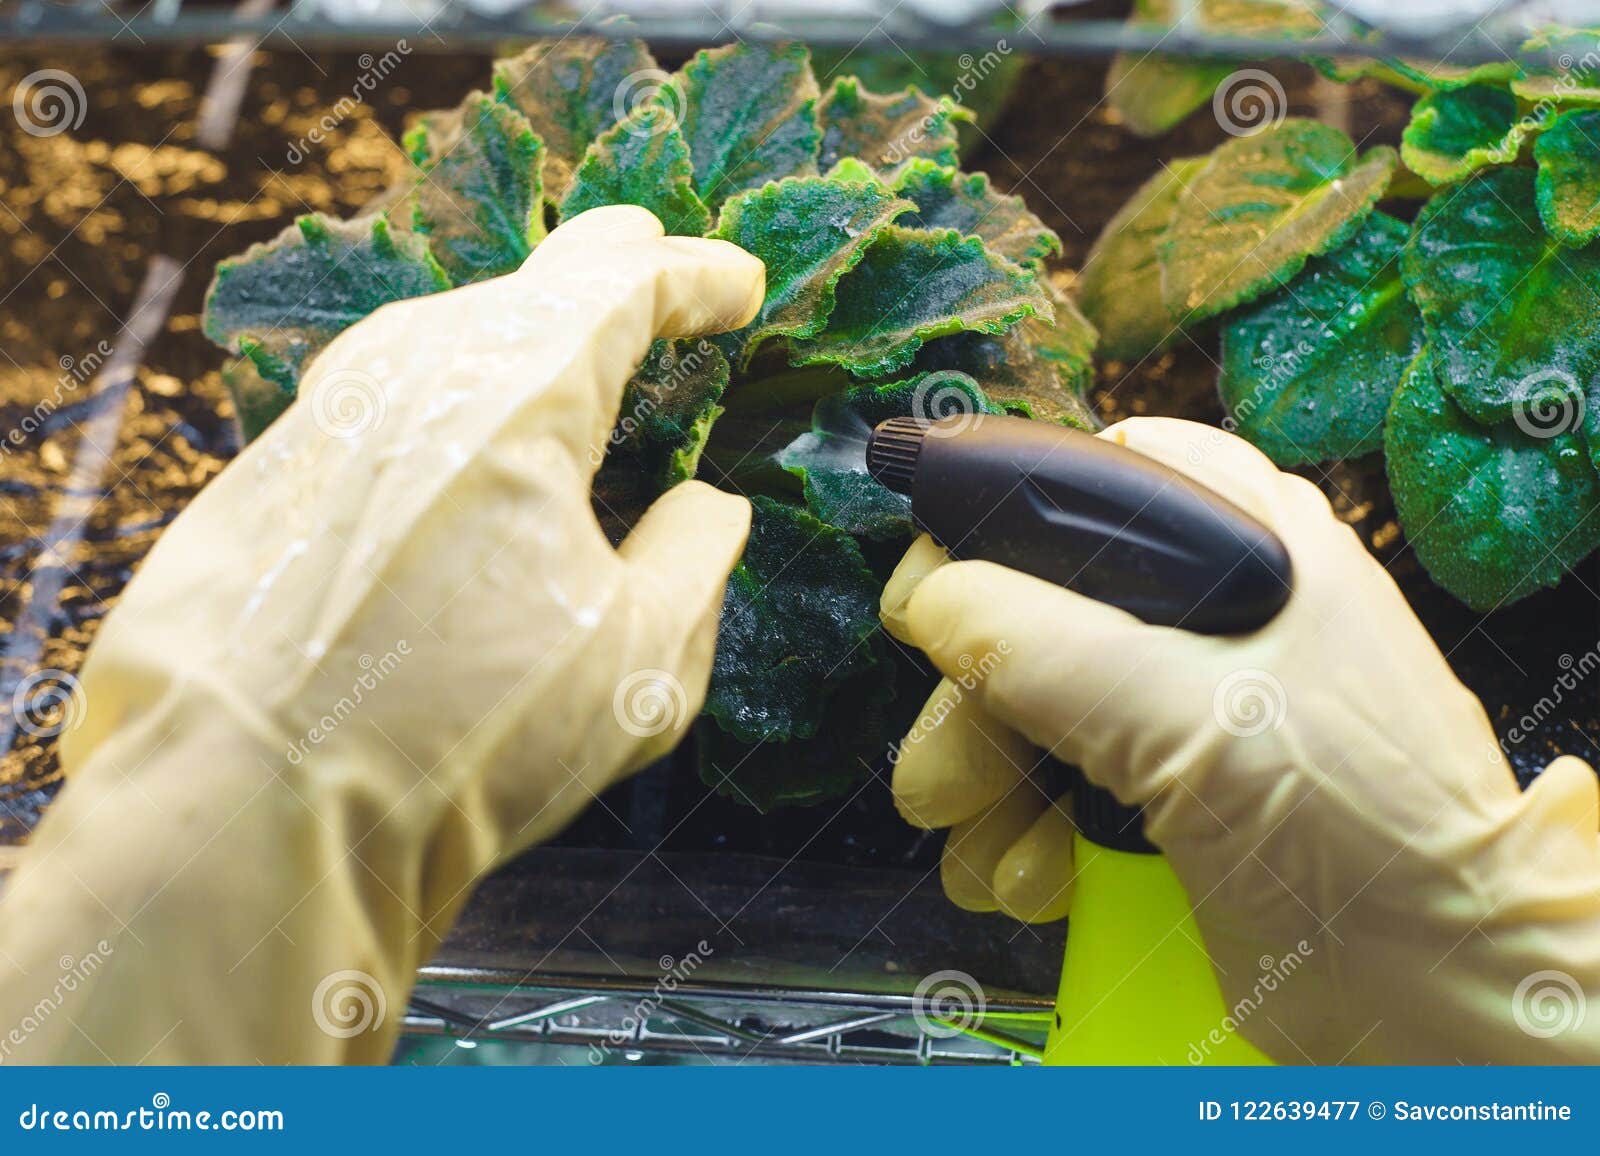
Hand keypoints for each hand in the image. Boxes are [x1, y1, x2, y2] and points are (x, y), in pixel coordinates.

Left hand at [0, 207, 763, 1062]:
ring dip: (523, 343)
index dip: (695, 273)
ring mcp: (322, 418)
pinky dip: (449, 403)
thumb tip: (707, 507)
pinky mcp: (265, 478)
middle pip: (529, 286)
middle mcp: (408, 372)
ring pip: (446, 336)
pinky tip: (462, 453)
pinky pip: (382, 401)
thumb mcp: (643, 665)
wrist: (253, 817)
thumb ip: (695, 558)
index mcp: (518, 391)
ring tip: (572, 367)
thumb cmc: (466, 739)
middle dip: (610, 278)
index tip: (739, 284)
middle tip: (662, 284)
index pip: (624, 277)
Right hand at [882, 416, 1599, 1063]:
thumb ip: (1038, 642)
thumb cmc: (1369, 836)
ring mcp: (1194, 710)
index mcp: (1245, 542)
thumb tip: (931, 603)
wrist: (1438, 988)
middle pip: (1034, 617)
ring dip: (990, 791)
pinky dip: (1027, 837)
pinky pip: (1062, 790)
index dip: (987, 532)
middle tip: (946, 780)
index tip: (927, 601)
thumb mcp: (1187, 715)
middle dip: (973, 708)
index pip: (1084, 487)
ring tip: (994, 854)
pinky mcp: (1176, 796)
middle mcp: (1216, 614)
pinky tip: (1033, 880)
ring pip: (1034, 713)